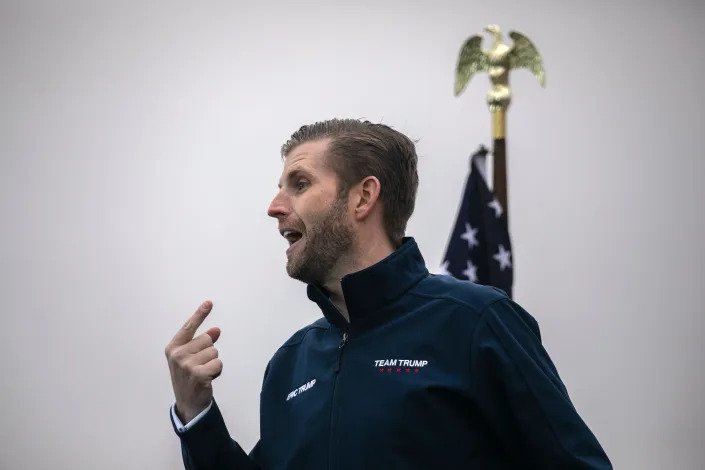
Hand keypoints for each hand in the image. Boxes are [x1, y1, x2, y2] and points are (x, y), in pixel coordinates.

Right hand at [165, 301, 221, 423]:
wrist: (188, 403)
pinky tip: (207, 379)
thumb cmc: (190, 377)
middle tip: (200, 366)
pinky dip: (217, 372)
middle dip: (208, 352)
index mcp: (173, 348)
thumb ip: (202, 342)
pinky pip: (218, 364)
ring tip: (203, 373)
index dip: (200, 314)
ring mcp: (187, 365)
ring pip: (214, 352)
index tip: (209, 303)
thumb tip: (216, 330)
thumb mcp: (192, 357)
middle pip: (207, 340)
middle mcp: (177, 355)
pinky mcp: (198, 374)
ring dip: (213, 363)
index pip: (189, 327)